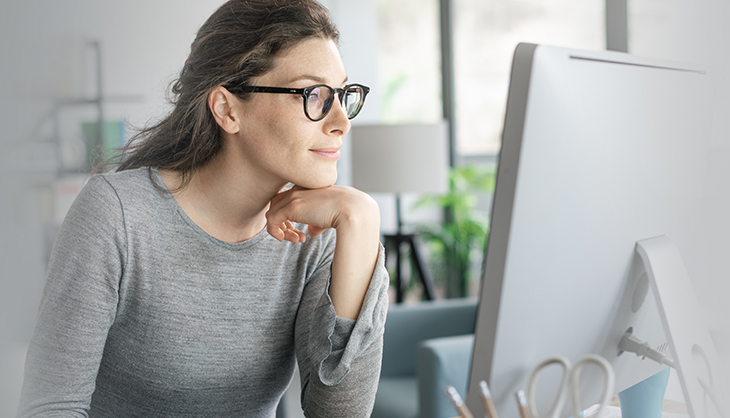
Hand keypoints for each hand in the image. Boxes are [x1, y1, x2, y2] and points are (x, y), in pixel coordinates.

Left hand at [265, 185, 380, 318]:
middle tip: (297, 236)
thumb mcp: (331, 215)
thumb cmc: (348, 213)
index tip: (302, 232)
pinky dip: (276, 232)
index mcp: (309, 187)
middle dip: (283, 222)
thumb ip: (318, 222)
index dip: (290, 216)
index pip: (288, 198)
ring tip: (296, 239)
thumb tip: (311, 232)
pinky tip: (294, 239)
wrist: (354, 211)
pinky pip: (271, 220)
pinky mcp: (291, 207)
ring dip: (280, 230)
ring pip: (272, 212)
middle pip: (277, 203)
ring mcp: (294, 197)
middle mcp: (299, 188)